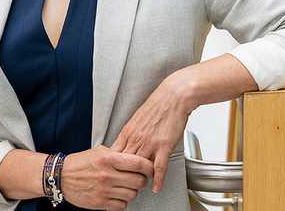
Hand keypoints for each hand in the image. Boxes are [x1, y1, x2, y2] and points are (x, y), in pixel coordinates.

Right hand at [59, 145, 151, 210]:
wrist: (60, 177)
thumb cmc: (79, 163)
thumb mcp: (98, 151)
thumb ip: (116, 154)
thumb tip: (134, 158)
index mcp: (108, 159)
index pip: (138, 163)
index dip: (148, 166)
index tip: (149, 168)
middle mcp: (107, 175)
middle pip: (139, 181)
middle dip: (141, 180)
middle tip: (137, 178)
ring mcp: (105, 190)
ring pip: (132, 194)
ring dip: (132, 191)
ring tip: (125, 186)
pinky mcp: (101, 203)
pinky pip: (122, 205)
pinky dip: (122, 201)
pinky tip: (117, 194)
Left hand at [110, 74, 195, 192]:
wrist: (173, 96)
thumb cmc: (157, 105)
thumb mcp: (137, 119)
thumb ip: (131, 132)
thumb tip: (126, 142)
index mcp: (128, 132)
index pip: (114, 154)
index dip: (112, 166)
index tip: (112, 173)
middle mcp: (136, 138)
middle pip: (124, 164)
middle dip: (123, 176)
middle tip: (124, 185)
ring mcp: (149, 143)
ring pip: (139, 167)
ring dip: (139, 180)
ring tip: (139, 188)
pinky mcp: (164, 146)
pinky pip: (158, 167)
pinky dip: (157, 180)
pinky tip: (156, 187)